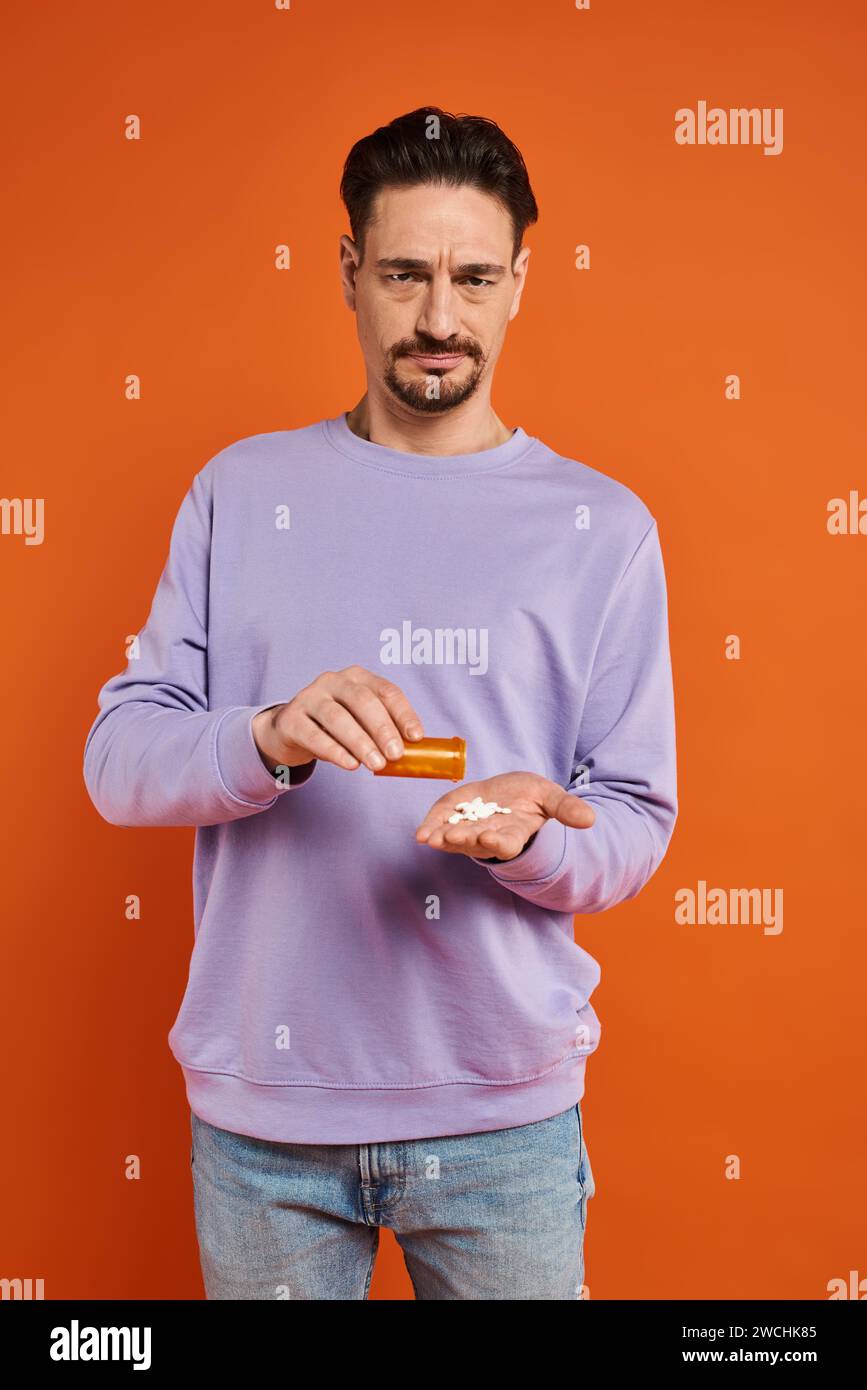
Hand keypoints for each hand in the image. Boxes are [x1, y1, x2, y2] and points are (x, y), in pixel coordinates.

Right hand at [252, 665, 424, 773]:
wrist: (290, 730)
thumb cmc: (335, 727)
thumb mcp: (360, 722)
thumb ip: (382, 731)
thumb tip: (411, 754)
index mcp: (358, 678)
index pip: (386, 691)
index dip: (404, 714)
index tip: (416, 737)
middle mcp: (333, 681)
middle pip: (362, 701)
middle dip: (382, 728)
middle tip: (396, 755)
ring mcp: (309, 697)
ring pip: (337, 717)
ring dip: (360, 742)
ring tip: (376, 764)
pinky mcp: (291, 719)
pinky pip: (314, 735)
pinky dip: (334, 751)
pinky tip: (350, 764)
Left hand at [414, 771, 595, 860]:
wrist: (510, 794)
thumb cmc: (534, 800)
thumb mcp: (552, 798)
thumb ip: (567, 809)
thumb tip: (590, 820)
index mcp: (515, 834)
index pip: (507, 843)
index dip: (500, 843)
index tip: (493, 839)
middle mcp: (489, 837)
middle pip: (476, 842)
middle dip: (464, 839)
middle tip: (451, 836)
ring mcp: (468, 830)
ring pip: (454, 838)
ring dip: (442, 838)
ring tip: (429, 837)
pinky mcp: (452, 817)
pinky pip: (439, 825)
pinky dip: (430, 827)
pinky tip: (421, 833)